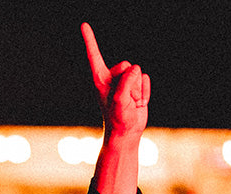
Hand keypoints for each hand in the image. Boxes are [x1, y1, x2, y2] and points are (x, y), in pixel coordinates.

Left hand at [82, 23, 148, 138]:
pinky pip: (146, 80)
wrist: (127, 133)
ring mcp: (124, 82)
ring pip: (138, 73)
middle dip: (130, 81)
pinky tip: (138, 104)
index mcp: (100, 79)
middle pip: (126, 64)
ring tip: (131, 103)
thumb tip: (135, 69)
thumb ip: (127, 82)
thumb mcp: (121, 100)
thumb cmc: (119, 119)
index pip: (94, 55)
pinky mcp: (135, 86)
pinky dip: (145, 93)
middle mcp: (111, 77)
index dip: (90, 39)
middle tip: (125, 99)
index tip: (83, 24)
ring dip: (138, 89)